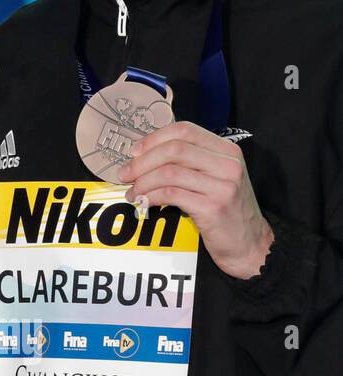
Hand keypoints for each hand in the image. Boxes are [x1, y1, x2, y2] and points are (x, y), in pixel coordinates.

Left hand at [119, 121, 272, 279]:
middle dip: (142, 161)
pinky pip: (171, 194)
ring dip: (143, 182)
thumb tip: (143, 154)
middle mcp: (228, 164)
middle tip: (125, 175)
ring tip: (133, 193)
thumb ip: (189, 162)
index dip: (154, 139)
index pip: (185, 131)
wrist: (250, 244)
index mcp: (227, 151)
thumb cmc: (226, 209)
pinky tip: (144, 202)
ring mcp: (223, 185)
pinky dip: (151, 196)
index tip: (134, 152)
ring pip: (169, 172)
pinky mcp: (214, 207)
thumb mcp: (215, 177)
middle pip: (174, 149)